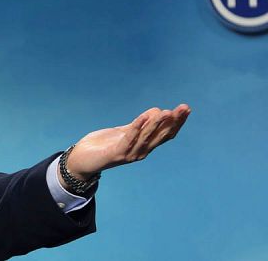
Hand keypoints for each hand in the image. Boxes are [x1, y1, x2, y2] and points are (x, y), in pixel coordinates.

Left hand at [64, 104, 190, 180]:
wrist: (81, 160)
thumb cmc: (102, 145)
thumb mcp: (123, 131)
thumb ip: (139, 125)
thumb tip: (157, 111)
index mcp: (143, 146)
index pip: (165, 134)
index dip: (177, 123)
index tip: (186, 109)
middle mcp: (140, 152)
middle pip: (160, 136)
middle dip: (173, 122)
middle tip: (184, 108)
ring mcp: (129, 154)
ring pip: (147, 137)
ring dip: (157, 124)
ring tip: (167, 111)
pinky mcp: (116, 154)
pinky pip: (129, 139)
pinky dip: (137, 127)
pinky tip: (143, 117)